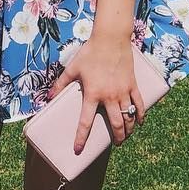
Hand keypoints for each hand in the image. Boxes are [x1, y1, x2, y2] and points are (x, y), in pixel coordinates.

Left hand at [47, 36, 145, 153]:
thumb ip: (60, 84)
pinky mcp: (133, 85)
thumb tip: (48, 97)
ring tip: (126, 136)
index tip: (78, 150)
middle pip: (116, 124)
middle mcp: (109, 96)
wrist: (111, 39)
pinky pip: (139, 104)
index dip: (81, 138)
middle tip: (116, 144)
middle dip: (117, 138)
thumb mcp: (72, 68)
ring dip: (128, 129)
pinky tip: (139, 122)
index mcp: (92, 94)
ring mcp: (123, 91)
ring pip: (129, 117)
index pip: (85, 122)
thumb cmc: (90, 53)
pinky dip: (140, 115)